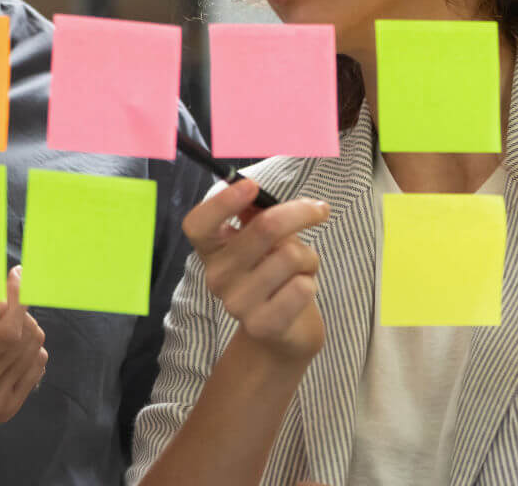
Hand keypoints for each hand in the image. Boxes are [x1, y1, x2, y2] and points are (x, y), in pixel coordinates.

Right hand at [0, 266, 47, 423]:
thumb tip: (1, 303)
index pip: (5, 333)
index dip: (17, 301)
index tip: (14, 276)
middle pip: (22, 341)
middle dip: (16, 311)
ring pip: (34, 352)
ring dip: (21, 328)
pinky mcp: (2, 410)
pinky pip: (36, 367)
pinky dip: (24, 348)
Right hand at [182, 179, 328, 367]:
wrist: (284, 332)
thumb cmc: (275, 274)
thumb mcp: (265, 240)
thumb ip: (259, 216)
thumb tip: (259, 195)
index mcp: (212, 250)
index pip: (198, 223)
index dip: (221, 202)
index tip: (250, 186)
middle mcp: (217, 276)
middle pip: (263, 228)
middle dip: (301, 213)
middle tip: (319, 210)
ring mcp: (236, 304)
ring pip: (291, 256)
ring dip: (309, 258)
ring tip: (302, 269)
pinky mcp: (262, 325)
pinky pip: (301, 287)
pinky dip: (311, 283)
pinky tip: (301, 292)